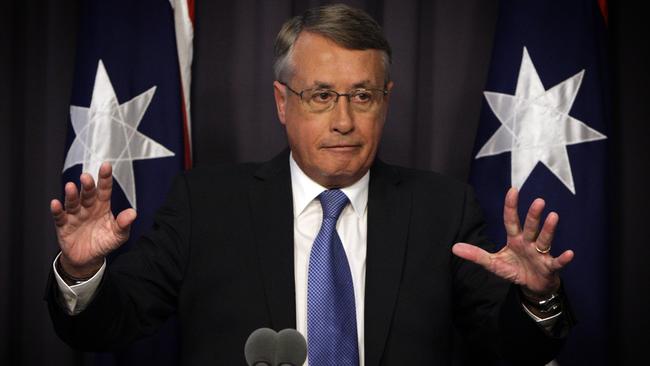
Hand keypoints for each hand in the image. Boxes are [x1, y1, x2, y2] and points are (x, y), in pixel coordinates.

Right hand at [50, 162, 135, 277]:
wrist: (88, 259)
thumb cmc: (104, 242)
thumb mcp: (118, 235)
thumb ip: (124, 224)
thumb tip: (133, 213)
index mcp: (102, 206)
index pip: (104, 190)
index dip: (105, 178)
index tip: (106, 166)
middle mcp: (88, 207)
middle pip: (88, 194)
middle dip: (87, 185)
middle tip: (86, 177)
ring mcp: (75, 215)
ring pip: (73, 202)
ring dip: (71, 195)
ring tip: (71, 187)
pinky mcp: (64, 226)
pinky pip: (60, 217)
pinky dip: (57, 210)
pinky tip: (56, 203)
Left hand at [452, 187, 573, 296]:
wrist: (532, 286)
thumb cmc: (514, 269)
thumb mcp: (493, 263)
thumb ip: (475, 254)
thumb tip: (454, 248)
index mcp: (514, 239)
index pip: (511, 220)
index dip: (511, 206)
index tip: (513, 190)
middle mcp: (528, 243)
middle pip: (530, 227)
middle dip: (533, 215)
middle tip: (538, 201)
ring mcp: (540, 254)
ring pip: (544, 240)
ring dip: (549, 230)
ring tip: (553, 216)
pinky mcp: (549, 267)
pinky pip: (557, 262)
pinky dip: (563, 259)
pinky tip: (570, 253)